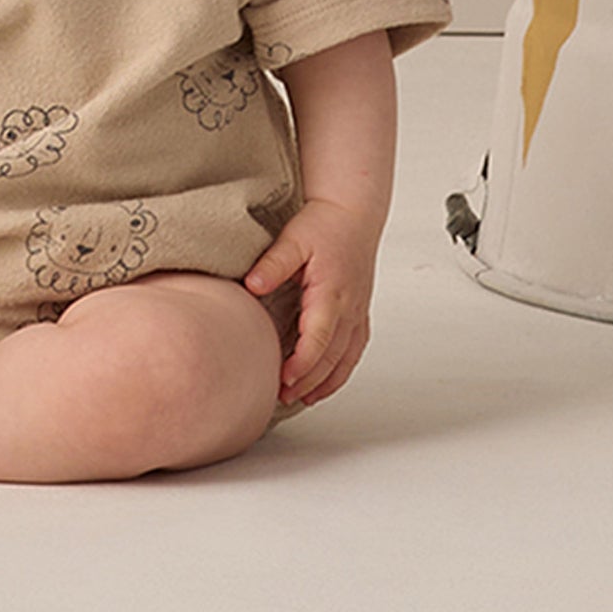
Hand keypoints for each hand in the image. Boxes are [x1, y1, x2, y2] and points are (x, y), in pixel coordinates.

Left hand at [244, 197, 380, 408]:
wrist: (353, 212)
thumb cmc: (325, 224)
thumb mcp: (294, 238)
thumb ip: (274, 264)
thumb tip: (252, 285)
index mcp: (332, 291)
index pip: (320, 337)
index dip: (304, 363)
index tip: (284, 379)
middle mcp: (349, 307)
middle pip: (333, 356)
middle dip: (309, 381)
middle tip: (282, 396)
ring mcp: (357, 312)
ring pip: (346, 359)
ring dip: (325, 382)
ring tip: (300, 398)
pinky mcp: (359, 313)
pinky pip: (354, 351)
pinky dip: (340, 372)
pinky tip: (324, 384)